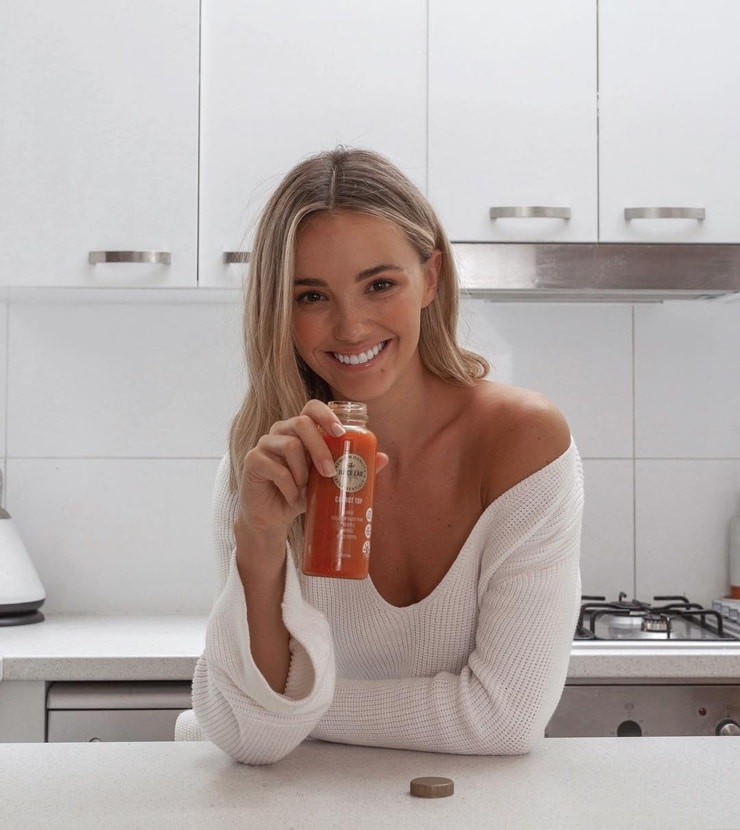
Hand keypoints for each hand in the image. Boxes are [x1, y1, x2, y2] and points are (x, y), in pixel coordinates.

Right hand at [237, 400, 387, 544]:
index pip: (311, 408)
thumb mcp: (329, 481)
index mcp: (300, 429)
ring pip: (290, 446)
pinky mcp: (253, 461)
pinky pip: (275, 468)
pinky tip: (292, 497)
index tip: (341, 433)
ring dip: (303, 472)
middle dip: (320, 448)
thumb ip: (352, 468)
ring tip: (306, 490)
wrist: (272, 518)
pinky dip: (289, 487)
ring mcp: (265, 444)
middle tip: (330, 473)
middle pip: (301, 423)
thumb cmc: (302, 494)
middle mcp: (281, 430)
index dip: (326, 415)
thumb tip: (384, 458)